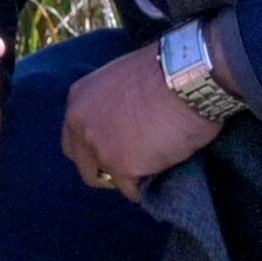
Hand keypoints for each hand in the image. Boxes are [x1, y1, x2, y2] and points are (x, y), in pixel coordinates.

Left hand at [61, 39, 226, 199]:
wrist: (188, 78)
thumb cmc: (167, 71)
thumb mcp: (122, 79)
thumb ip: (110, 103)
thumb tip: (119, 121)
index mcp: (79, 99)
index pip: (73, 137)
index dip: (92, 148)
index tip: (112, 150)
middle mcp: (81, 124)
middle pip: (83, 163)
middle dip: (103, 168)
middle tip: (129, 166)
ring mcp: (99, 147)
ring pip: (105, 179)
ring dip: (124, 179)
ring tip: (146, 173)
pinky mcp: (122, 166)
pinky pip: (130, 189)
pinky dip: (144, 189)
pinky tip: (158, 179)